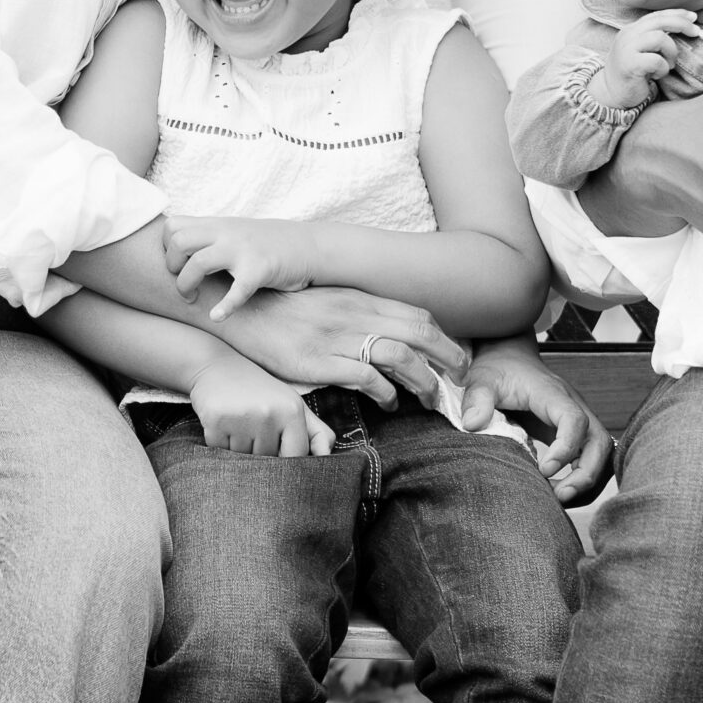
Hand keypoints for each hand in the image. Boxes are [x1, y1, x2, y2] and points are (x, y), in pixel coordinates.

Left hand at [166, 215, 317, 319]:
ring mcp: (243, 250)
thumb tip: (178, 249)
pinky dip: (224, 307)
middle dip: (172, 267)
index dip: (166, 247)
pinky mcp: (261, 270)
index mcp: (218, 225)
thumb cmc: (269, 245)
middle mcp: (227, 233)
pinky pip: (237, 290)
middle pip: (179, 241)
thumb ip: (210, 237)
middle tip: (184, 284)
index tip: (178, 264)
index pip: (173, 226)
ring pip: (198, 263)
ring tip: (193, 300)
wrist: (310, 246)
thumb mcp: (236, 232)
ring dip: (187, 285)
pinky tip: (218, 316)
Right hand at [186, 357, 336, 456]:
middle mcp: (269, 413)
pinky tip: (222, 422)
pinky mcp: (216, 419)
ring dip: (237, 449)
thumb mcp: (292, 405)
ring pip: (242, 459)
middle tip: (252, 427)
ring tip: (237, 422)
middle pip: (267, 460)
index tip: (275, 449)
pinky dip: (219, 443)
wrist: (215, 365)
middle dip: (259, 451)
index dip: (285, 459)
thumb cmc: (259, 391)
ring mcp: (242, 417)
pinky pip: (220, 451)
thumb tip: (327, 456)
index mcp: (292, 410)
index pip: (295, 457)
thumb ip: (316, 432)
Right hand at [214, 284, 470, 407]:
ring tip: (428, 398)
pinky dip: (385, 392)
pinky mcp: (318, 360)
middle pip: (419, 332)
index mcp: (359, 299)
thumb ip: (358, 317)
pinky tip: (389, 403)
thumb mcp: (328, 305)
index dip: (444, 337)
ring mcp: (336, 337)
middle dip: (449, 357)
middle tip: (461, 379)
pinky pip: (365, 376)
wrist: (241, 312)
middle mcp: (353, 314)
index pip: (417, 314)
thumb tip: (388, 337)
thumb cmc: (285, 313)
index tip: (455, 357)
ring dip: (422, 379)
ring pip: (400, 355)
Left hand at [454, 335, 613, 502]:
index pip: (575, 420)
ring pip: (602, 454)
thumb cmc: (498, 370)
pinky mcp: (574, 435)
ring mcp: (577, 421)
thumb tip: (472, 424)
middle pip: (600, 442)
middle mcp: (573, 406)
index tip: (544, 469)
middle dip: (586, 474)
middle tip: (560, 496)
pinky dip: (583, 480)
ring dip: (588, 481)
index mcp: (552, 393)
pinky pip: (591, 459)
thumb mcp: (482, 379)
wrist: (510, 358)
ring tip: (560, 499)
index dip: (566, 447)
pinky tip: (559, 493)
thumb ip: (476, 399)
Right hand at [599, 9, 699, 106]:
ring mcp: (626, 49)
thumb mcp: (643, 50)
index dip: (677, 13)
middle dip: (682, 25)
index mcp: (631, 30)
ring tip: (668, 65)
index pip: (656, 15)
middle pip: (660, 21)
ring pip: (660, 38)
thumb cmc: (633, 73)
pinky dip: (662, 69)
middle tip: (695, 33)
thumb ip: (655, 37)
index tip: (694, 17)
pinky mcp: (630, 65)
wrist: (611, 95)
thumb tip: (684, 25)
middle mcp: (627, 35)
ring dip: (671, 52)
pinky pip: (656, 60)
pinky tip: (656, 75)